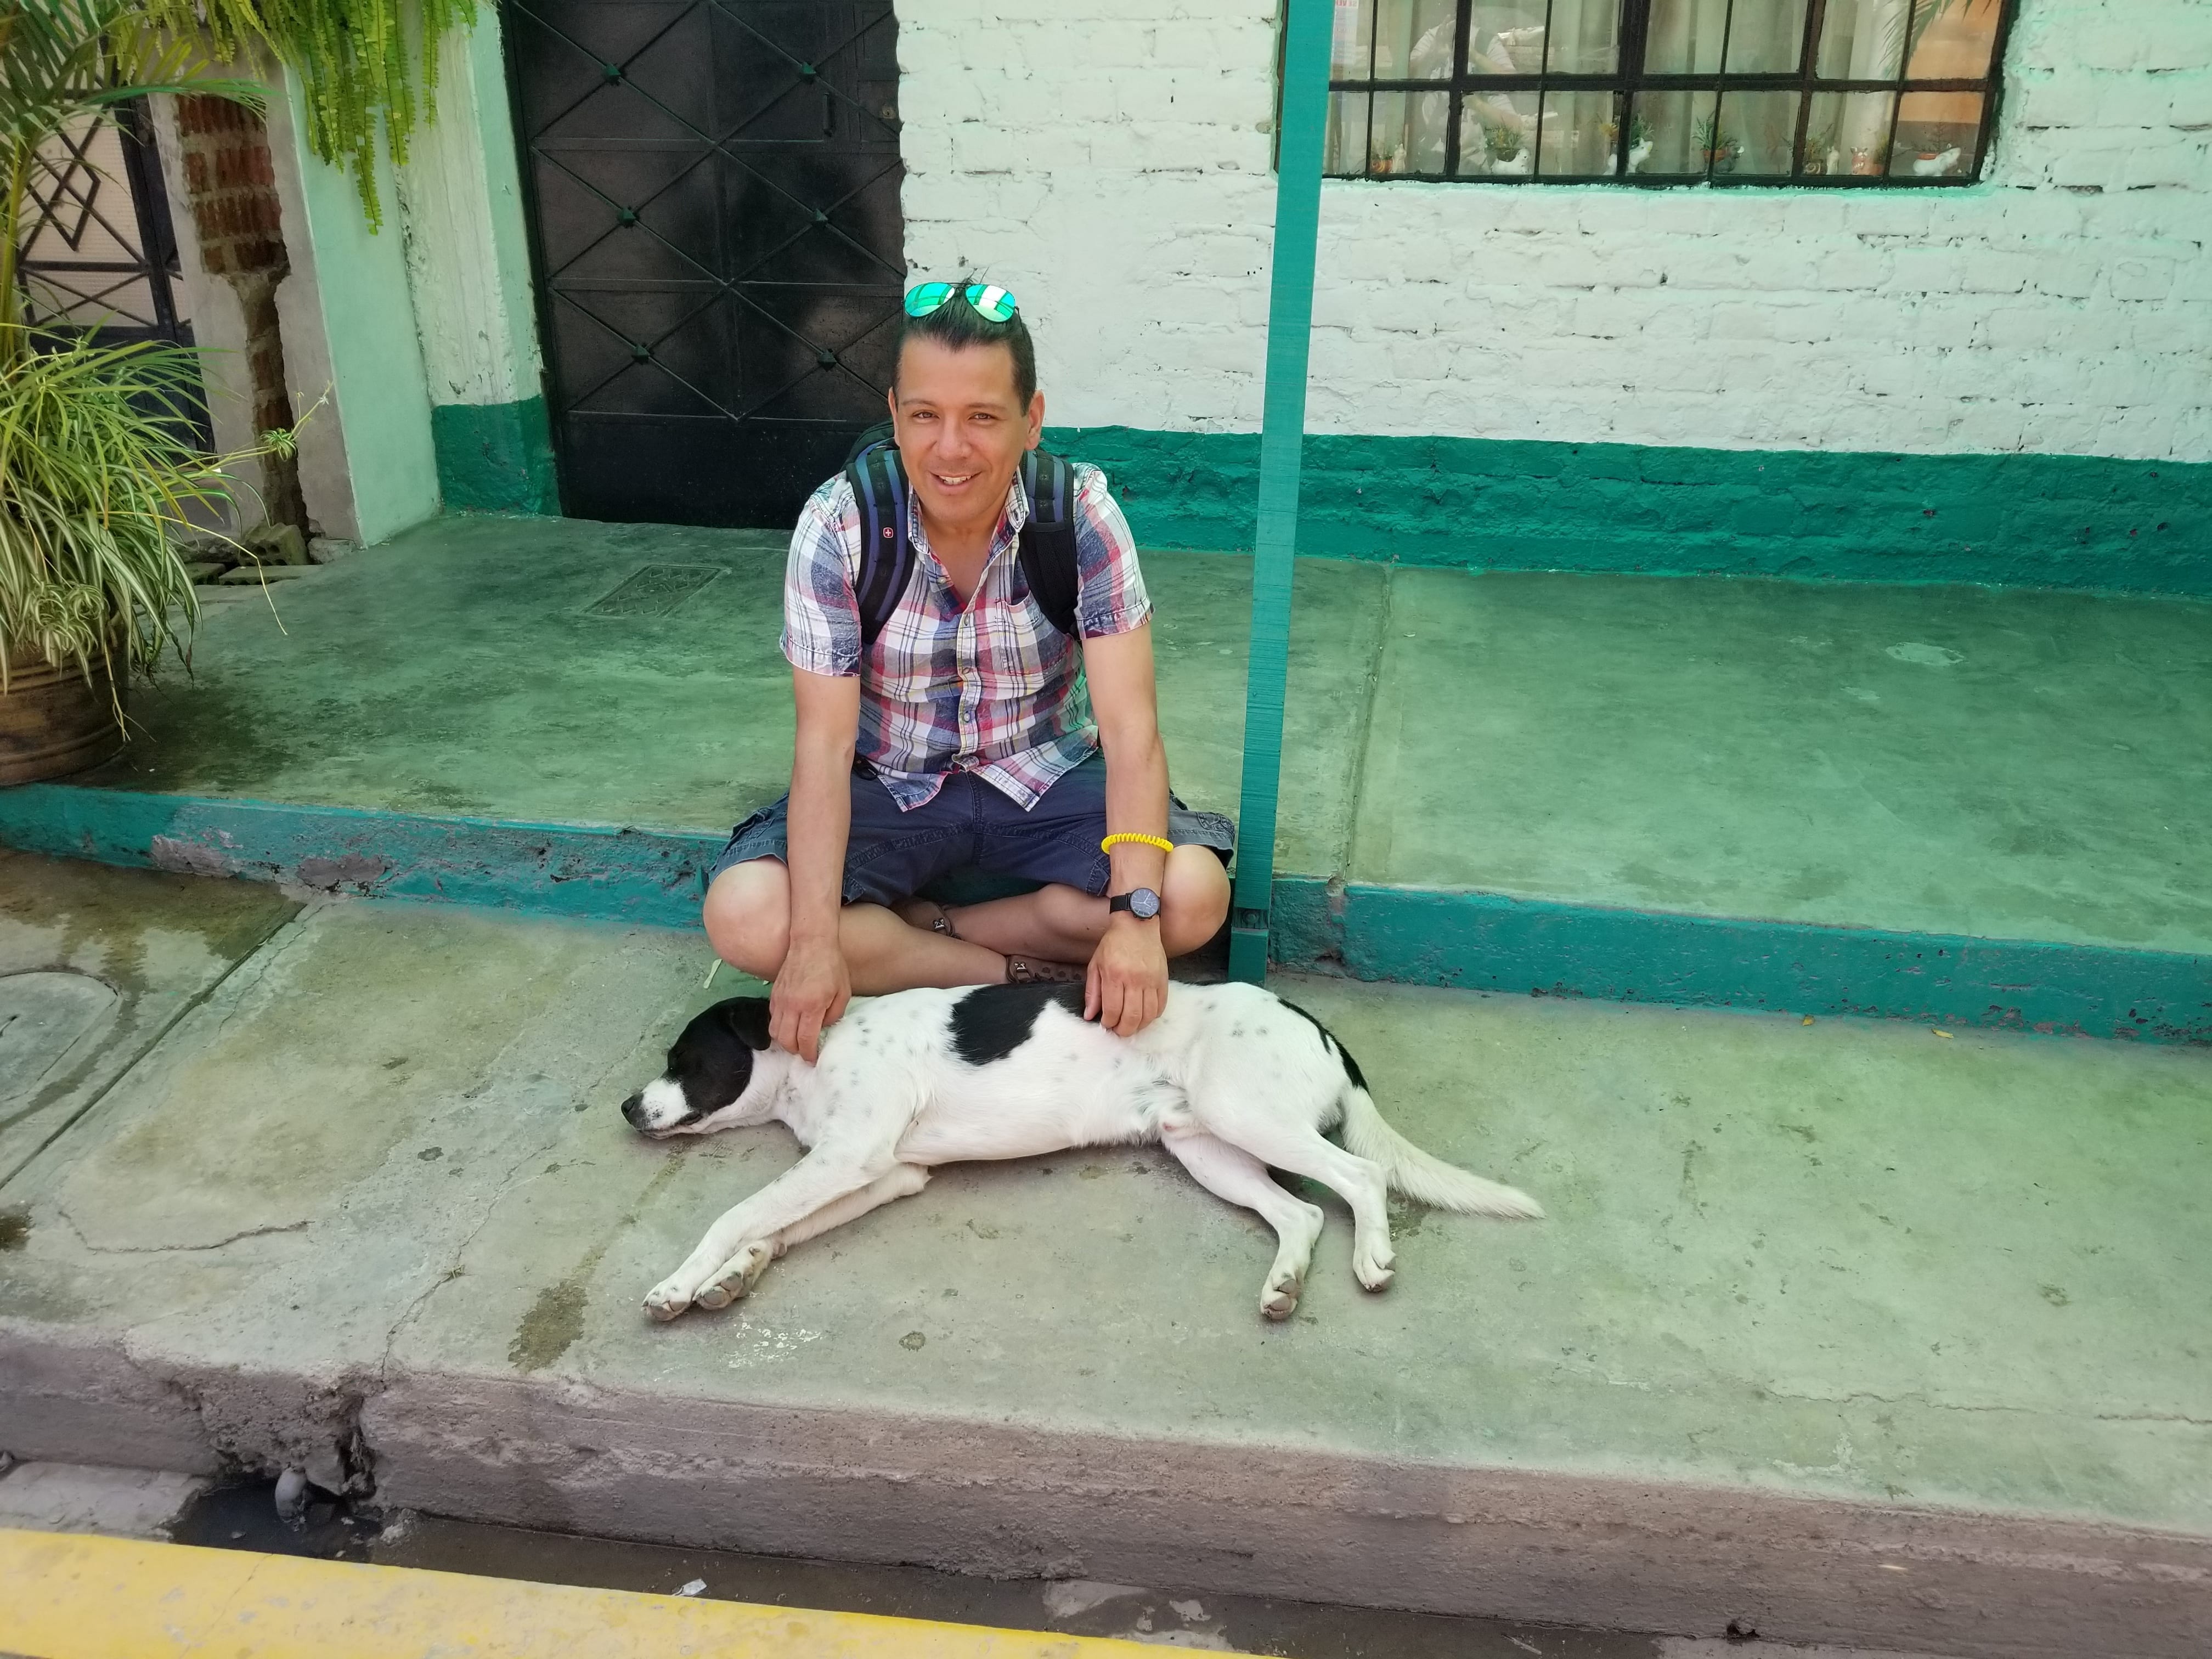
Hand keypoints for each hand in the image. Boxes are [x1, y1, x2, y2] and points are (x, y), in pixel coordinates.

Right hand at [771, 938, 849, 1062]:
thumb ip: (834, 1015)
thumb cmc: (831, 965)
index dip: (809, 1054)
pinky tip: (790, 1024)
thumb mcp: (843, 992)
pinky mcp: (773, 993)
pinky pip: (772, 1018)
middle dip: (795, 1051)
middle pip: (785, 1040)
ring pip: (774, 1031)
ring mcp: (780, 999)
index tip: (813, 1059)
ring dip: (784, 1041)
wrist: (811, 941)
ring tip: (796, 1040)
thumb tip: (822, 1028)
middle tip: (805, 1051)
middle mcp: (791, 1005)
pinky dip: (779, 1026)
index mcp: (811, 1006)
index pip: (805, 1040)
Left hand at [1085, 916, 1167, 1037]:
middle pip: (1131, 1017)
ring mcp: (1151, 980)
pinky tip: (1144, 1016)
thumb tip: (1089, 1015)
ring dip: (1138, 1026)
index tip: (1106, 1024)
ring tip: (1130, 1025)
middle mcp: (1134, 980)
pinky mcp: (1163, 979)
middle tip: (1118, 1030)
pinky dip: (1153, 1016)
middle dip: (1123, 1030)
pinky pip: (1161, 1006)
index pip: (1112, 1010)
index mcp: (1114, 975)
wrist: (1137, 925)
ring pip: (1148, 1015)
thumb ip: (1092, 992)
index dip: (1108, 1023)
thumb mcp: (1095, 965)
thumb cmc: (1113, 944)